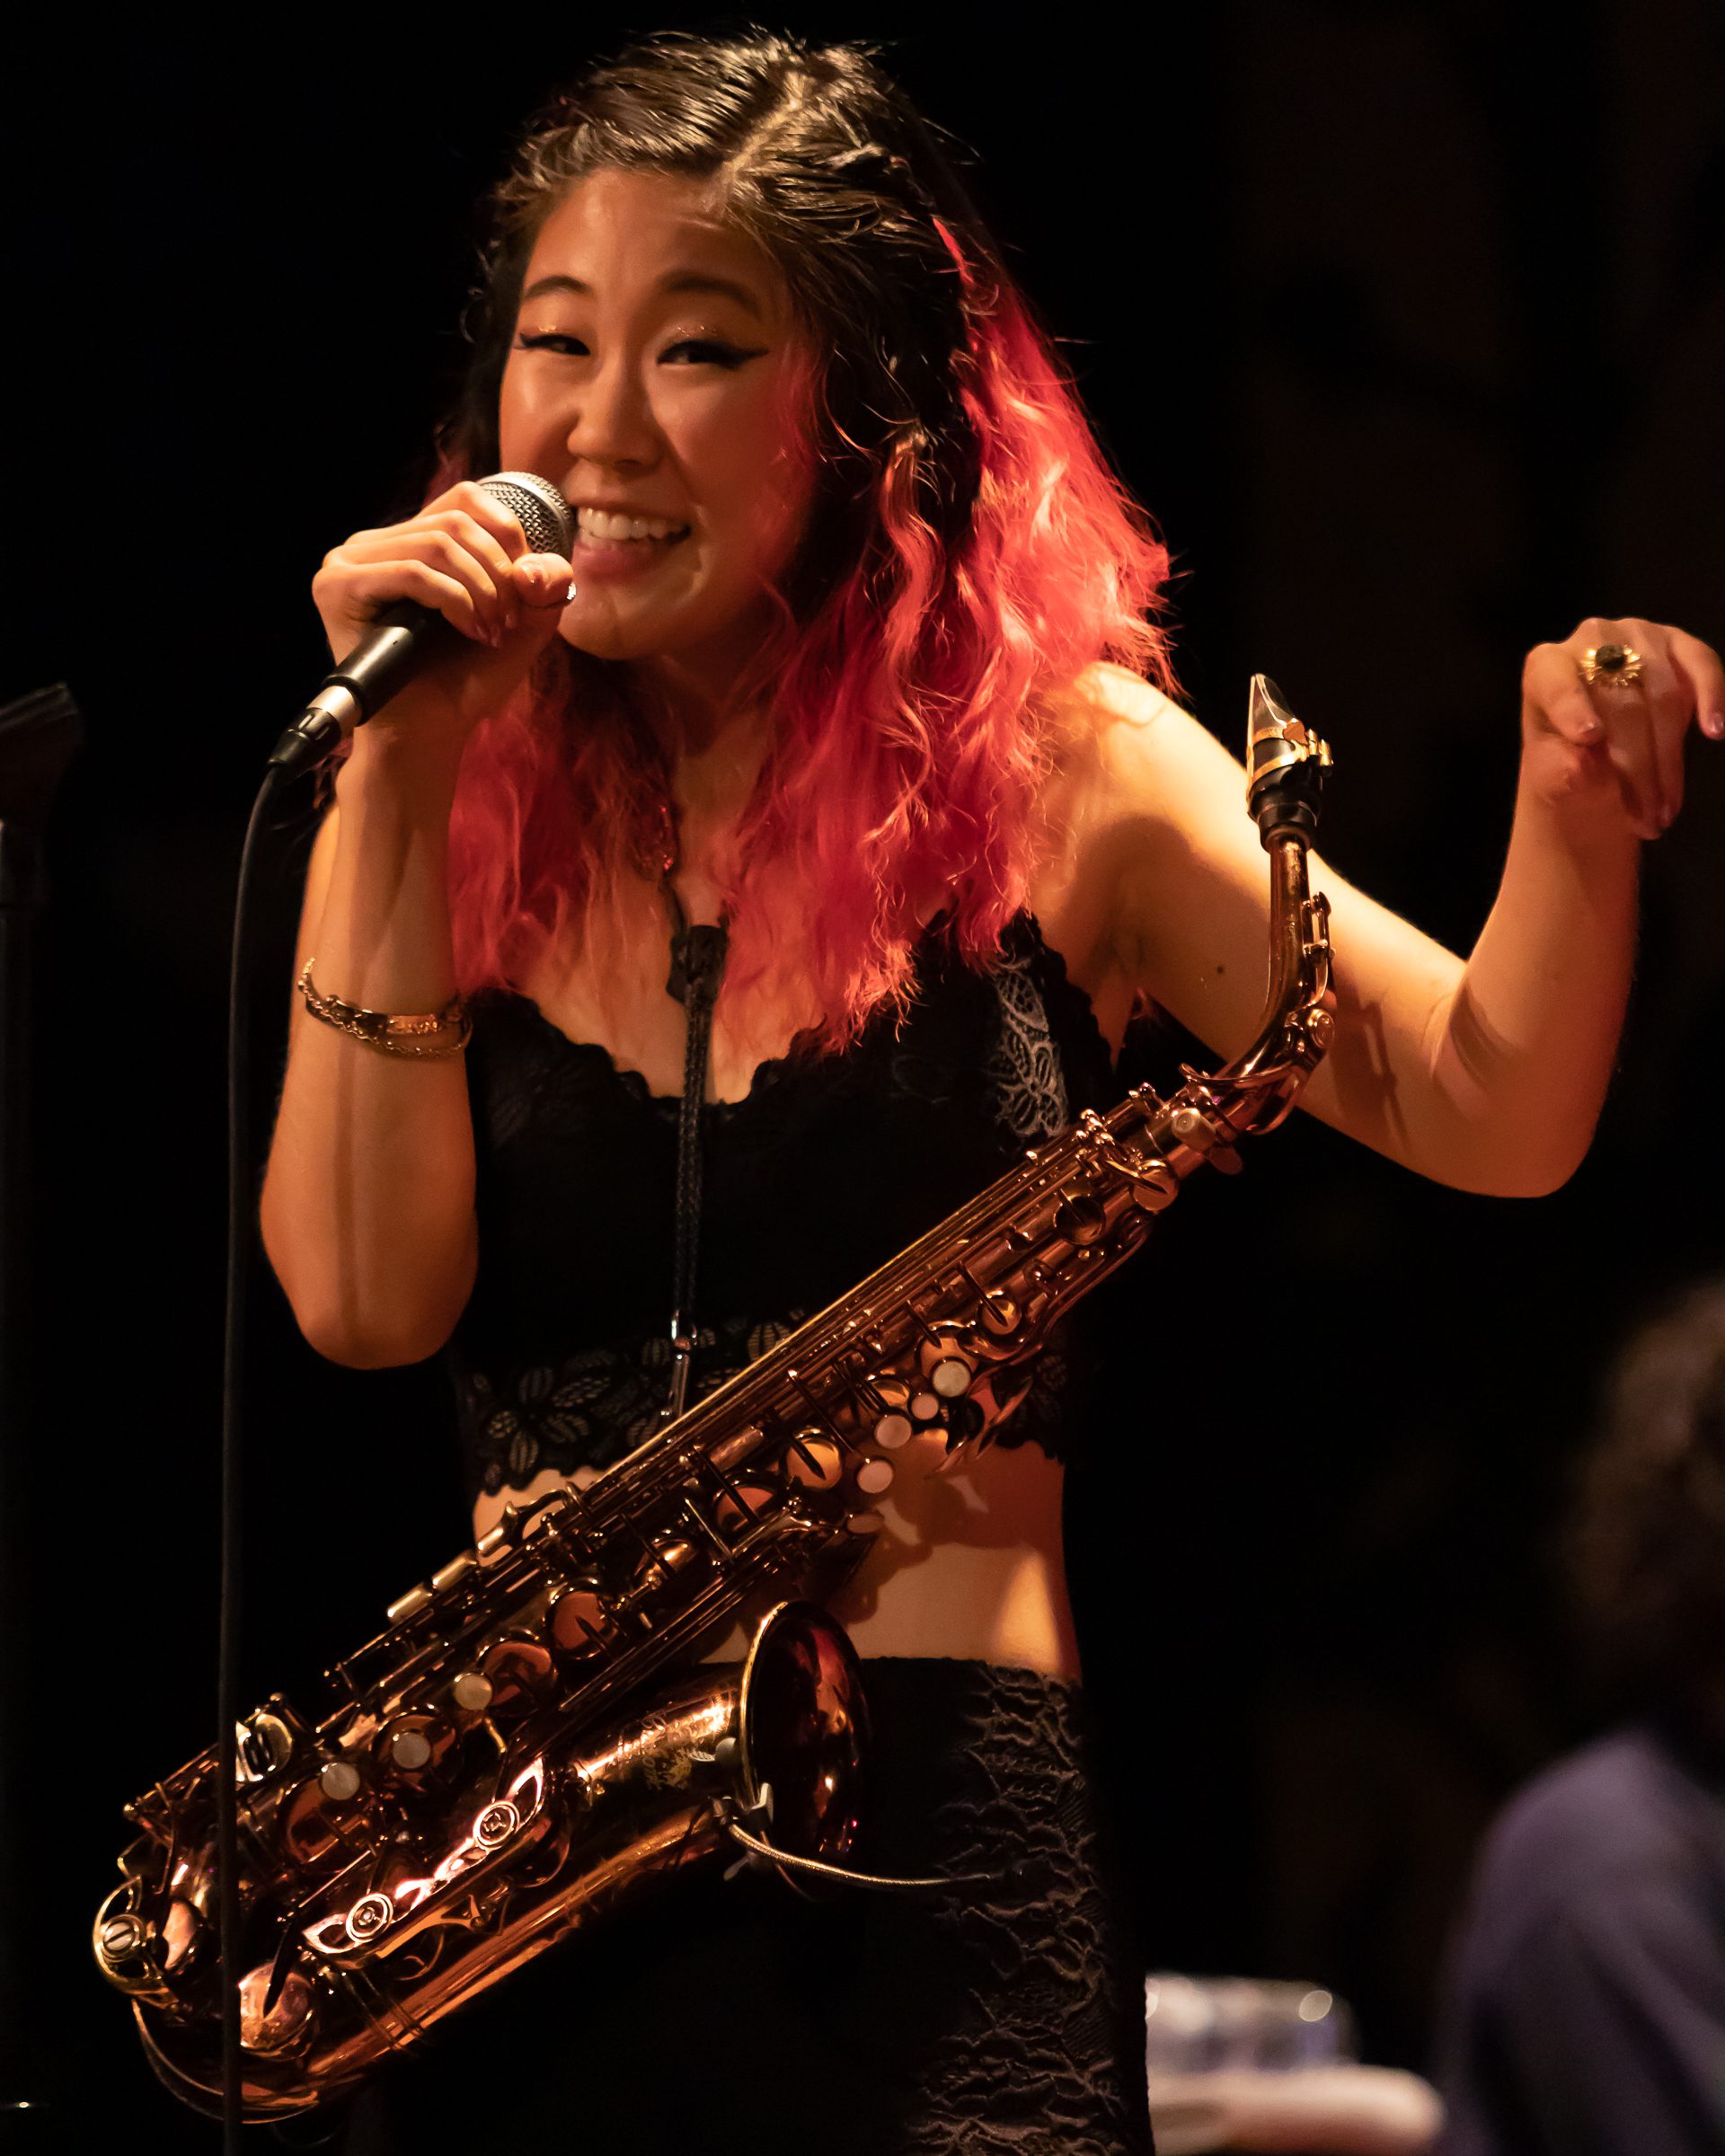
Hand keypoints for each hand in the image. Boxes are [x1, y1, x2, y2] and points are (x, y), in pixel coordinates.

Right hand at [311, 479, 574, 759]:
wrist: (430, 734)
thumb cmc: (467, 680)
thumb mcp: (522, 624)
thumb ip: (545, 584)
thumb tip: (536, 564)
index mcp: (410, 542)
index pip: (466, 499)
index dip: (507, 534)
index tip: (523, 590)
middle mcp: (374, 545)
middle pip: (455, 520)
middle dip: (498, 572)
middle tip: (507, 621)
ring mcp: (349, 563)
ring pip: (436, 543)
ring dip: (480, 590)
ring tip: (490, 631)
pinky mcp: (338, 586)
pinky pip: (411, 571)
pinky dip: (453, 601)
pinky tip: (469, 632)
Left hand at [1521, 616, 1724, 841]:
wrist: (1600, 757)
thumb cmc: (1568, 765)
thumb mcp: (1553, 776)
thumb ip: (1562, 769)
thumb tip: (1585, 762)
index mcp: (1545, 668)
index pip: (1556, 683)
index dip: (1572, 708)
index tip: (1588, 738)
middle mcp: (1590, 640)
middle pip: (1619, 703)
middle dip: (1636, 769)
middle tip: (1644, 820)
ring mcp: (1638, 637)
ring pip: (1662, 695)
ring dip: (1668, 760)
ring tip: (1664, 810)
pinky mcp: (1679, 645)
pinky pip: (1701, 663)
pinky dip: (1713, 696)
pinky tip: (1715, 730)